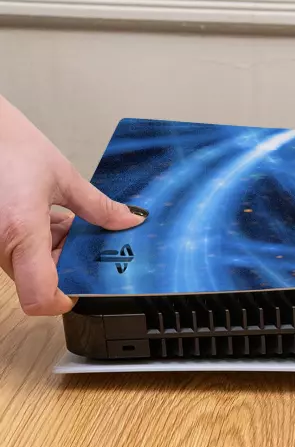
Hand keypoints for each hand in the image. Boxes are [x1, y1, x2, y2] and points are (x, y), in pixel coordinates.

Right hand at [0, 97, 145, 314]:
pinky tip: (55, 217)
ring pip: (33, 266)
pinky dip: (43, 241)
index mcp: (21, 234)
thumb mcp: (62, 176)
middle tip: (94, 242)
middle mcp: (1, 245)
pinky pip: (22, 251)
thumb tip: (129, 221)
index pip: (40, 297)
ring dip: (58, 251)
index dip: (66, 301)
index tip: (89, 286)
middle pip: (42, 280)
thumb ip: (98, 206)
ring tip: (73, 221)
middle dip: (72, 265)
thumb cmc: (7, 145)